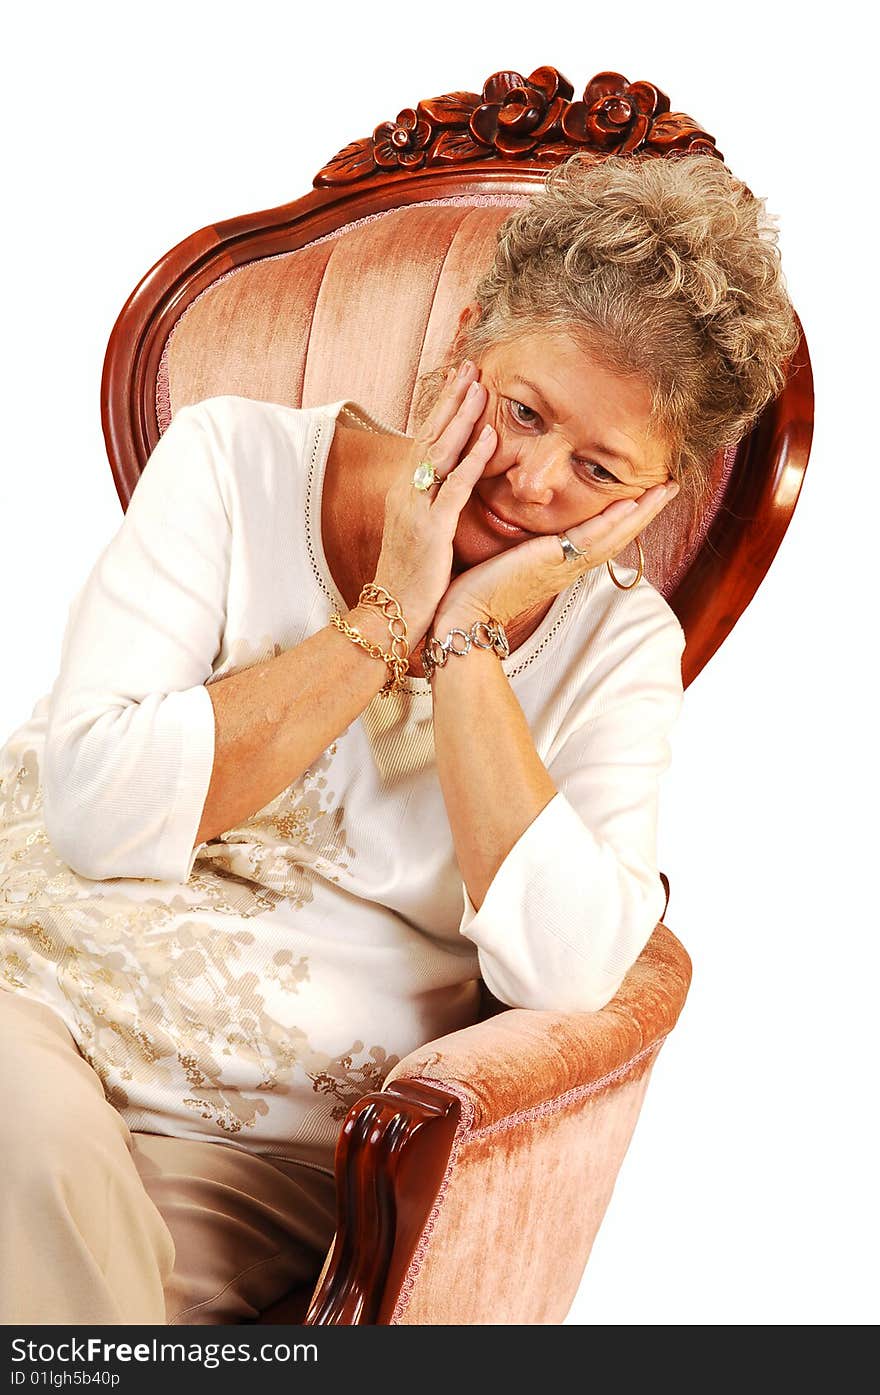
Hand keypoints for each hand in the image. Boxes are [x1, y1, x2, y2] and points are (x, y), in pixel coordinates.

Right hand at [371, 362, 496, 643]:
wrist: (389, 614)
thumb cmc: (409, 578)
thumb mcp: (419, 533)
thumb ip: (433, 506)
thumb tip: (450, 486)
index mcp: (404, 492)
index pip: (424, 439)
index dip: (441, 408)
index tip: (459, 380)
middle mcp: (405, 493)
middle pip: (429, 435)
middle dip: (450, 399)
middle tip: (470, 365)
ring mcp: (416, 509)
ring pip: (440, 452)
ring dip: (461, 417)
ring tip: (480, 386)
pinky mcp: (431, 530)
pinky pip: (455, 487)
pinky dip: (472, 459)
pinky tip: (489, 435)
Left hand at [433, 480, 679, 631]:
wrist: (463, 615)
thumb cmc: (476, 589)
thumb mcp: (506, 560)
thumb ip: (521, 545)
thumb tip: (519, 531)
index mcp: (560, 564)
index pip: (602, 536)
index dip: (627, 516)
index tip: (646, 494)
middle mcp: (569, 566)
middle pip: (619, 535)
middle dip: (646, 510)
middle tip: (671, 485)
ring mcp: (564, 565)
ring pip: (614, 535)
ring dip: (642, 512)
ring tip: (665, 488)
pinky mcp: (552, 562)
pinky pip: (591, 538)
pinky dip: (613, 521)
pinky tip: (632, 504)